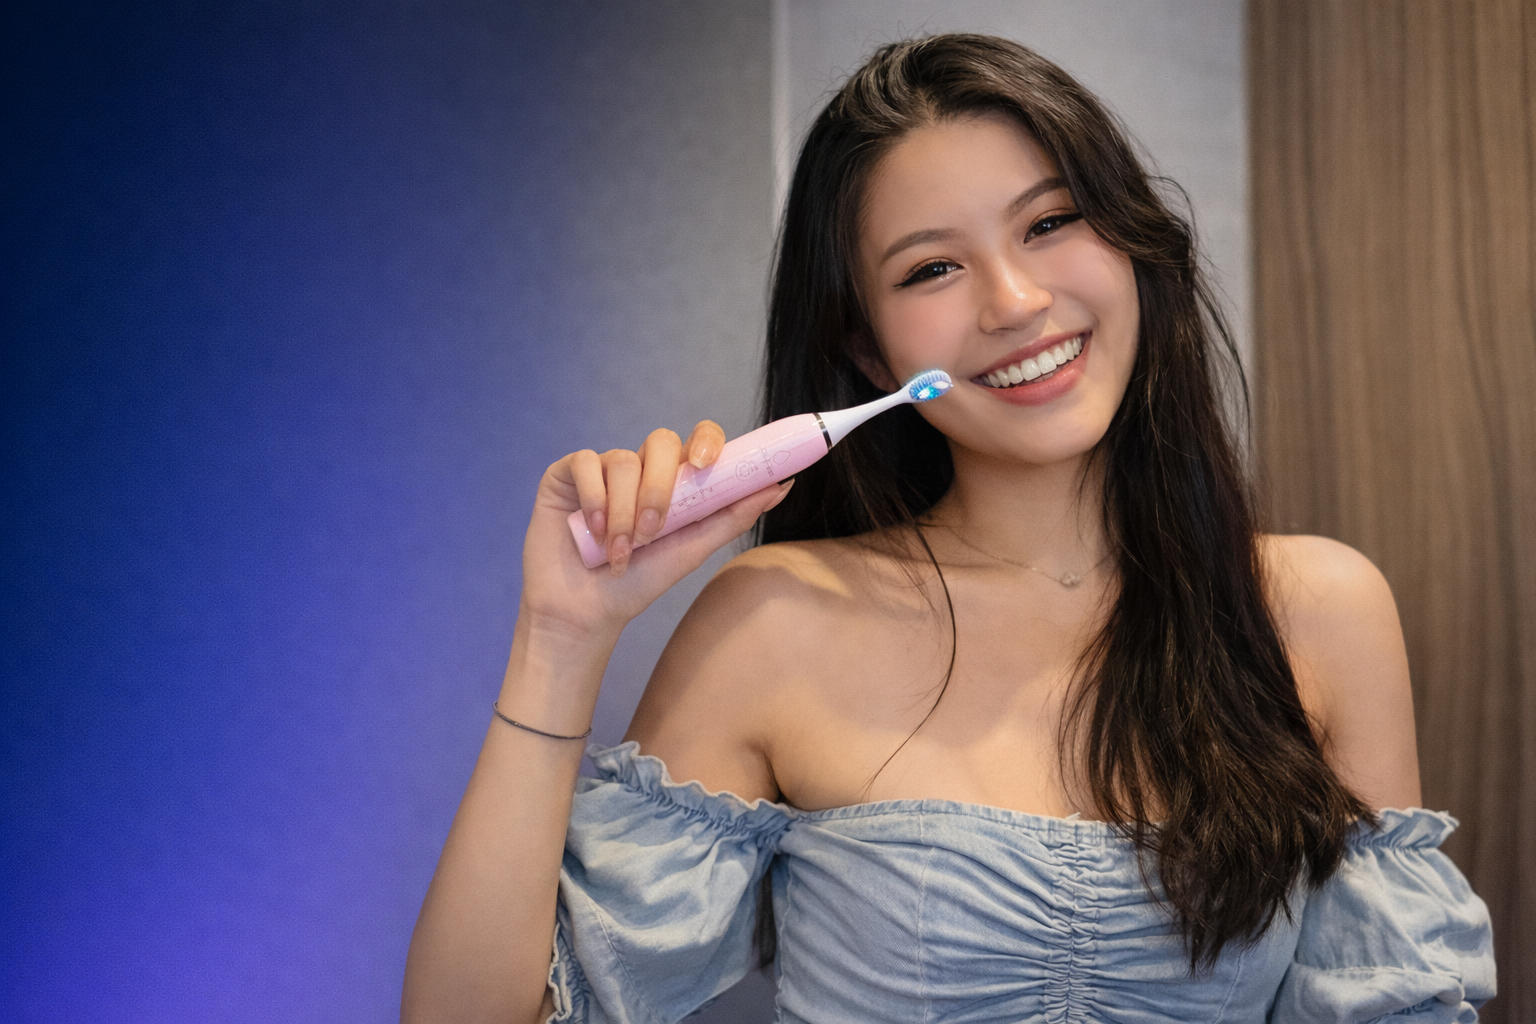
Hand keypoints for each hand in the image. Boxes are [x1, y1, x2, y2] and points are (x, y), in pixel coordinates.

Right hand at [518, 420, 792, 641]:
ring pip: (622, 461)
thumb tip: (783, 486)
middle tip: (653, 531)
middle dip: (660, 488)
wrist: (586, 612)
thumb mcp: (693, 549)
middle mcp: (640, 468)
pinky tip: (593, 532)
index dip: (707, 441)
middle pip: (661, 442)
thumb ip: (734, 515)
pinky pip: (585, 463)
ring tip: (620, 551)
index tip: (707, 465)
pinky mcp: (566, 475)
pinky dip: (594, 499)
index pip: (698, 440)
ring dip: (625, 512)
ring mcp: (602, 469)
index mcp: (675, 480)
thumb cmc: (640, 583)